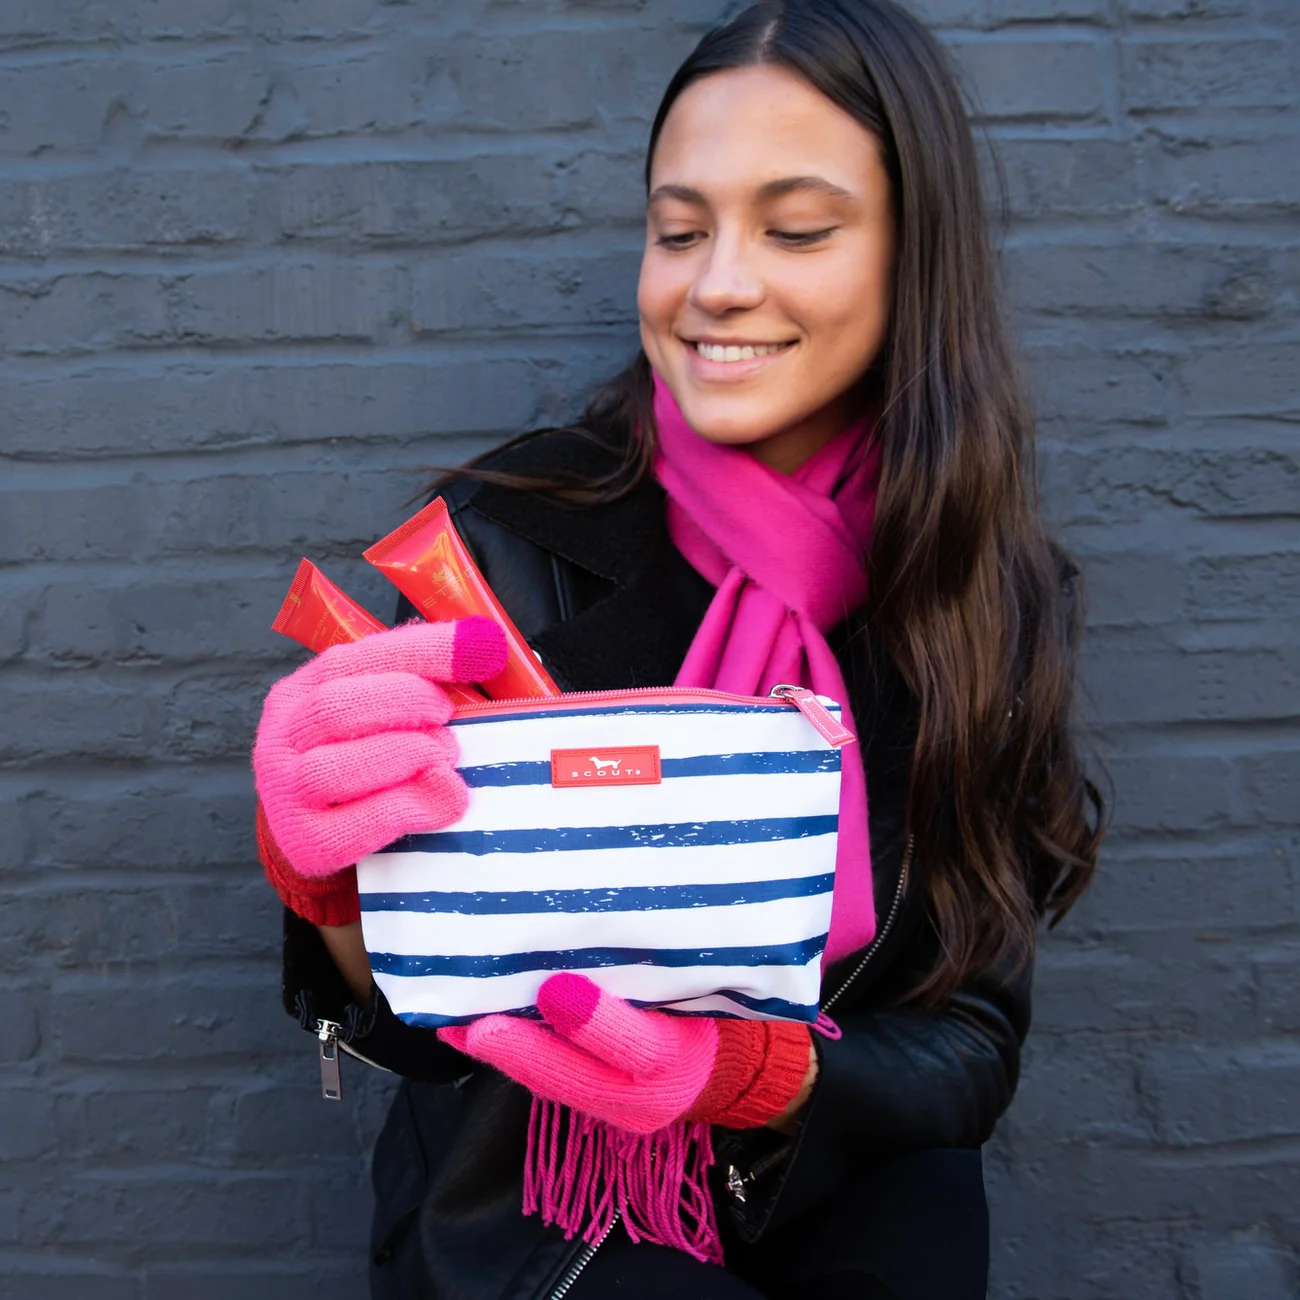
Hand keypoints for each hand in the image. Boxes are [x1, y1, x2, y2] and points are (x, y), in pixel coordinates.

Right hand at [252, 617, 505, 878]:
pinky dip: (414, 807)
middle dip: (408, 703)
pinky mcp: (307, 844)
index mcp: (299, 692)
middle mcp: (282, 740)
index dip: (424, 650)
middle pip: (336, 707)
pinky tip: (444, 799)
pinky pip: (362, 824)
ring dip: (409, 755)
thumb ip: (418, 685)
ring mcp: (287, 795)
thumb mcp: (375, 716)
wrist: (315, 838)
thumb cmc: (361, 766)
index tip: (482, 646)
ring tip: (444, 758)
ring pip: (339, 767)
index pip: (357, 657)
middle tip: (447, 718)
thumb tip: (489, 649)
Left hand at [438, 973, 811, 1134]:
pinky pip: (546, 1080)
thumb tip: (609, 903)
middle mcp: (648, 1093)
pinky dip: (506, 1054)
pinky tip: (465, 1029)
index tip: (554, 990)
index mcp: (681, 1055)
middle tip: (474, 1026)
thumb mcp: (696, 977)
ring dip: (500, 1053)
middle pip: (580, 1078)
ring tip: (453, 1023)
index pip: (640, 1045)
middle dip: (522, 1051)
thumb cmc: (703, 993)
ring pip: (553, 1083)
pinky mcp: (591, 1102)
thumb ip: (656, 959)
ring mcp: (615, 1105)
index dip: (595, 1022)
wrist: (716, 1059)